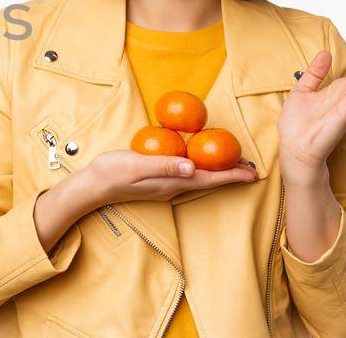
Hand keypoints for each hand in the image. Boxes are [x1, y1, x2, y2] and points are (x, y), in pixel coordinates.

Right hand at [77, 149, 256, 206]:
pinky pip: (187, 174)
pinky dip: (201, 167)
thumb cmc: (112, 173)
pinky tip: (200, 159)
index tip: (253, 172)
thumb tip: (192, 166)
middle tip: (251, 165)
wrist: (93, 186)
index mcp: (171, 182)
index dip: (232, 175)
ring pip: (199, 178)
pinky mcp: (158, 181)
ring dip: (218, 171)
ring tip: (233, 162)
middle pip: (209, 180)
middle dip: (231, 173)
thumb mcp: (137, 165)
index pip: (208, 179)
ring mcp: (165, 185)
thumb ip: (164, 165)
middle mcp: (173, 186)